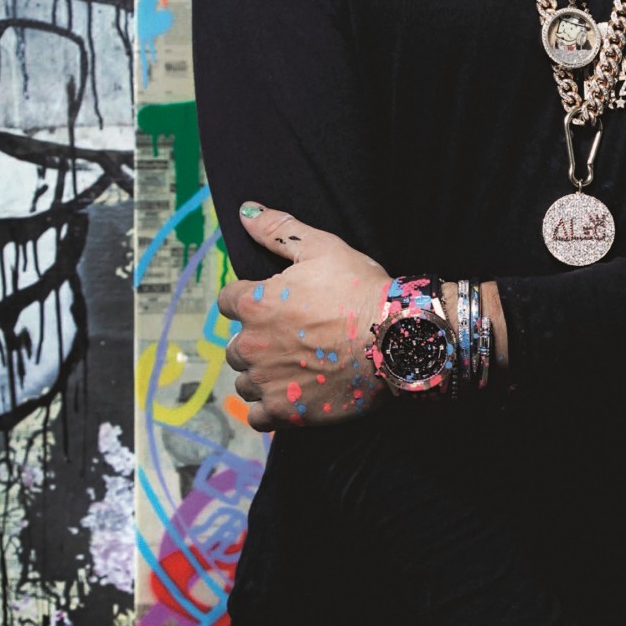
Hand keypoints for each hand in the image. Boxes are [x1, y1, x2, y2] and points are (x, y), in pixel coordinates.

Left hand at [219, 204, 388, 428]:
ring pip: (246, 381)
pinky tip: (294, 395)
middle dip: (259, 341)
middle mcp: (251, 344)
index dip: (253, 301)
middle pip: (237, 345)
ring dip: (263, 375)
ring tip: (299, 367)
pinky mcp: (285, 412)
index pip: (229, 302)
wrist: (396, 339)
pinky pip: (258, 415)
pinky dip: (271, 407)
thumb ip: (277, 229)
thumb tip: (245, 211)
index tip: (280, 305)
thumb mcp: (322, 247)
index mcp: (254, 303)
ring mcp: (267, 382)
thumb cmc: (361, 290)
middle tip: (297, 337)